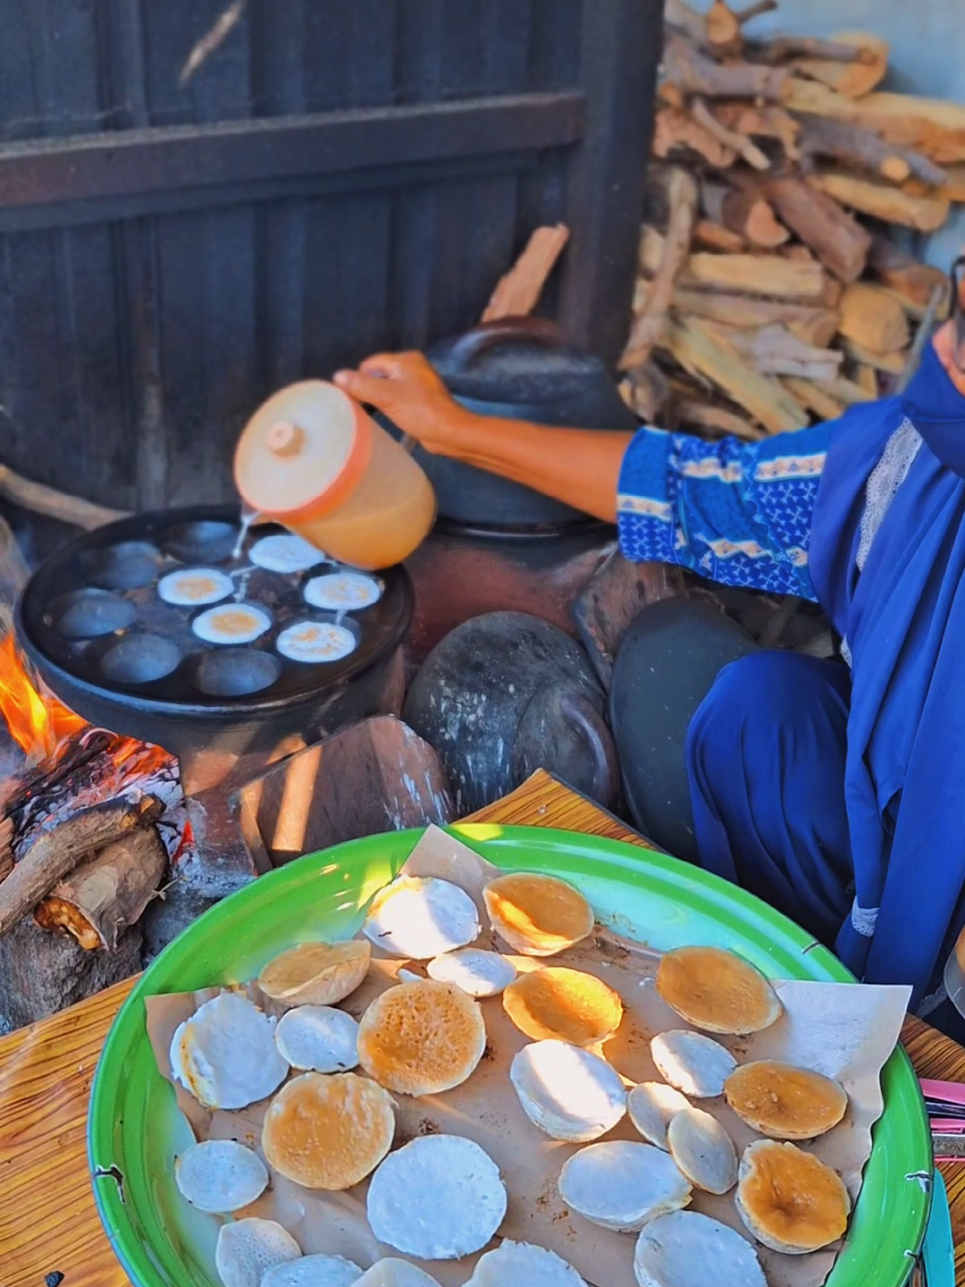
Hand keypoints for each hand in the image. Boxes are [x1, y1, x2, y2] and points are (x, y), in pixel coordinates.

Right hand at [333, 352, 469, 455]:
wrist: (450, 433)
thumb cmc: (419, 411)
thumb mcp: (386, 396)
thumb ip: (360, 385)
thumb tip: (337, 376)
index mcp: (406, 359)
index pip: (370, 363)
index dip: (358, 379)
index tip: (351, 398)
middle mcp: (413, 366)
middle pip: (379, 374)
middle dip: (368, 389)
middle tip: (359, 408)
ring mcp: (419, 383)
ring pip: (388, 387)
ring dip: (379, 399)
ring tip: (370, 414)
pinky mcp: (422, 399)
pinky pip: (398, 398)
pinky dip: (390, 406)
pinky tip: (386, 417)